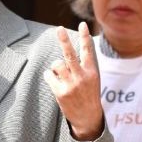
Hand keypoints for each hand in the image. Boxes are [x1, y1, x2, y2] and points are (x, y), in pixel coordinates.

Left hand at [47, 22, 103, 140]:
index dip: (84, 37)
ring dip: (55, 66)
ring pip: (56, 64)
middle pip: (70, 54)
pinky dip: (50, 76)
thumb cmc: (88, 94)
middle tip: (59, 28)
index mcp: (92, 72)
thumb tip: (69, 52)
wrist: (88, 117)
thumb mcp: (92, 79)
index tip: (82, 24)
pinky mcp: (60, 92)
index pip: (88, 51)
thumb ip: (83, 66)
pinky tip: (55, 83)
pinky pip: (49, 76)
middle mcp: (82, 76)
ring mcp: (70, 84)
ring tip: (59, 73)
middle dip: (64, 40)